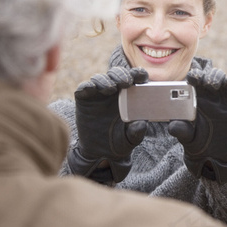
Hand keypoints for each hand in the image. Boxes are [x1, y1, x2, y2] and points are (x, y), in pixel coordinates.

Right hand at [68, 67, 148, 183]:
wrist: (100, 152)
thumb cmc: (119, 141)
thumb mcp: (131, 138)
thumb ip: (137, 131)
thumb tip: (142, 123)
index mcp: (129, 95)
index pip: (135, 78)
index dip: (138, 74)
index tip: (141, 77)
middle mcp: (114, 90)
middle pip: (117, 74)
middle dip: (121, 74)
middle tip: (126, 82)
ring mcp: (97, 93)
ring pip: (100, 78)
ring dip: (105, 80)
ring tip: (110, 88)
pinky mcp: (84, 99)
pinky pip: (83, 88)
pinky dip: (87, 86)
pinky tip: (91, 88)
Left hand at [168, 67, 226, 183]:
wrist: (215, 155)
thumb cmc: (197, 141)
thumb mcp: (187, 136)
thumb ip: (181, 130)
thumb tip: (173, 127)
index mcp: (198, 94)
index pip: (197, 78)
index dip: (196, 75)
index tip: (194, 77)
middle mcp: (214, 92)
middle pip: (216, 75)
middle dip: (214, 76)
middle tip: (211, 84)